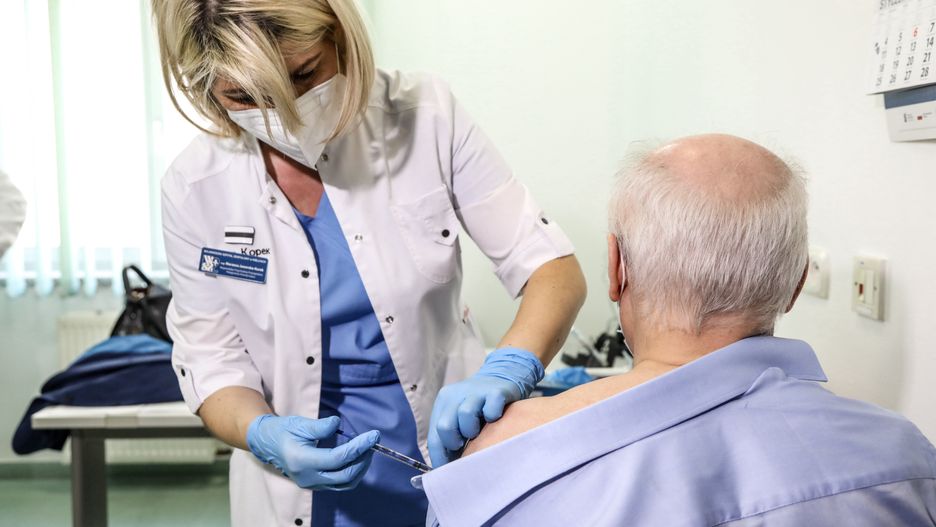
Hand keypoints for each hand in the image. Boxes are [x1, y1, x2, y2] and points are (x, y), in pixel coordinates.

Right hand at [246, 414, 378, 489]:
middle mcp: (307, 477)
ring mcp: (311, 484)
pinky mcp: (315, 485)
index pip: (337, 458)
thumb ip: (320, 426)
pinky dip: (353, 472)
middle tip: (372, 442)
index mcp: (301, 460)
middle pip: (344, 475)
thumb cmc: (283, 430)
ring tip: (367, 449)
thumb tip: (338, 423)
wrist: (268, 444)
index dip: (358, 447)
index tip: (373, 435)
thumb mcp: (300, 423)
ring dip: (361, 467)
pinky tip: (358, 458)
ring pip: (345, 483)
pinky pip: (340, 484)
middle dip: (363, 459)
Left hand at [428, 347, 544, 467]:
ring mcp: (476, 391)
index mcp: (444, 402)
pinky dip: (493, 417)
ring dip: (473, 430)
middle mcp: (456, 394)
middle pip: (444, 426)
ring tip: (480, 431)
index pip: (434, 437)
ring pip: (465, 415)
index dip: (440, 458)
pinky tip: (496, 419)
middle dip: (454, 442)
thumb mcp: (460, 418)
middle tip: (465, 443)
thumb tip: (446, 471)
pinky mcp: (496, 391)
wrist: (503, 376)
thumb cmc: (479, 408)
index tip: (447, 473)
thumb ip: (451, 439)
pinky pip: (491, 409)